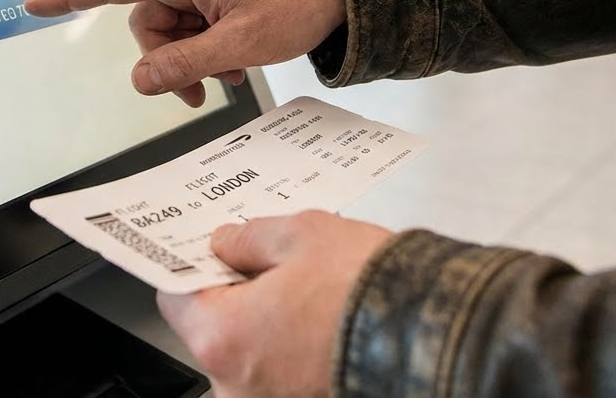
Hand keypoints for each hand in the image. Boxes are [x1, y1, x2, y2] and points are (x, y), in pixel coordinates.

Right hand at [24, 0, 345, 106]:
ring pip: (175, 23)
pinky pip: (197, 14)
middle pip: (149, 20)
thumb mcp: (239, 45)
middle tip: (204, 88)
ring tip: (233, 71)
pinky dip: (210, 40)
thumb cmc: (299, 0)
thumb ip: (183, 64)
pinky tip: (237, 57)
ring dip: (195, 54)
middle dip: (171, 58)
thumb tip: (141, 80)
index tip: (34, 5)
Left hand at [157, 211, 391, 397]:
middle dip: (239, 296)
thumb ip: (249, 238)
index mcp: (222, 339)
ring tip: (311, 295)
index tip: (212, 251)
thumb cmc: (372, 292)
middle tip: (273, 265)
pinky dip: (296, 354)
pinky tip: (326, 324)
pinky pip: (283, 377)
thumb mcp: (301, 234)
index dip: (194, 265)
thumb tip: (227, 243)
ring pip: (252, 356)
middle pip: (215, 330)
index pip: (175, 297)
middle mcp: (237, 388)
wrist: (439, 337)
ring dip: (270, 327)